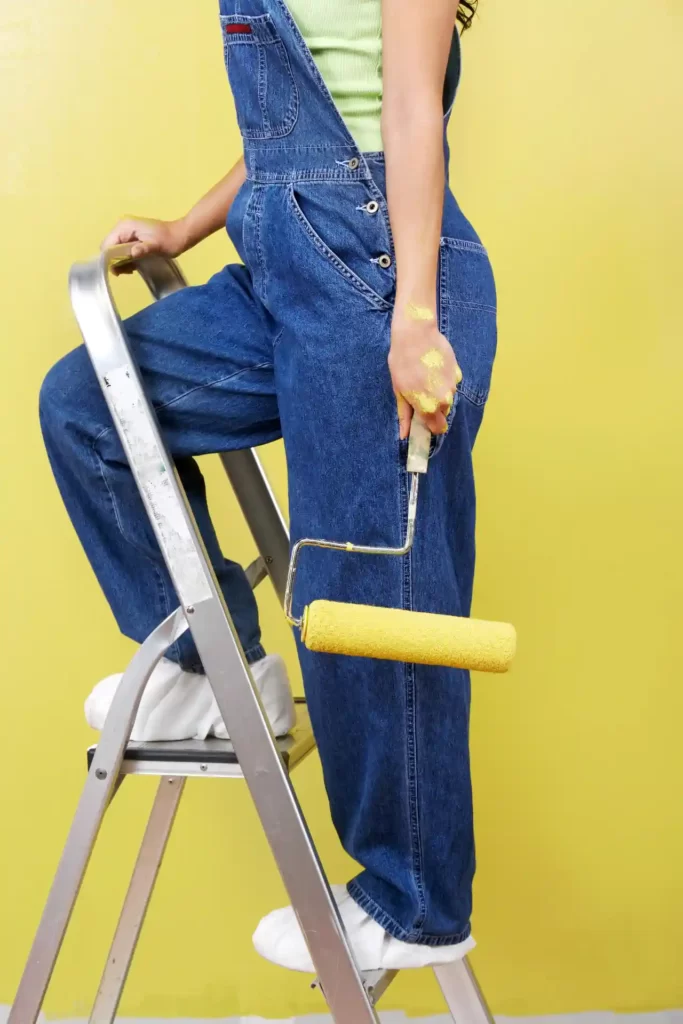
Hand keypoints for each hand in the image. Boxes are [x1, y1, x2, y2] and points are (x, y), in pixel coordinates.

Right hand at [100, 216, 188, 273]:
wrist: (181, 236)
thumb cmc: (169, 240)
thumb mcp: (156, 246)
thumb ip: (143, 249)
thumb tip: (132, 253)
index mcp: (125, 227)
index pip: (107, 244)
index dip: (108, 259)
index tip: (117, 271)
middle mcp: (122, 228)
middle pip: (109, 248)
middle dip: (114, 262)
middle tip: (127, 272)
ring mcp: (127, 233)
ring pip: (115, 251)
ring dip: (120, 262)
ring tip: (132, 270)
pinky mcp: (132, 239)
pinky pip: (122, 251)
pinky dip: (126, 260)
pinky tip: (134, 267)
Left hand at [388, 309, 461, 438]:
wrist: (416, 334)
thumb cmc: (402, 362)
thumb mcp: (399, 391)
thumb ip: (405, 414)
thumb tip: (404, 434)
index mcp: (429, 407)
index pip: (438, 428)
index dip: (431, 426)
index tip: (423, 420)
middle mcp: (445, 400)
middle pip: (443, 413)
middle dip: (434, 409)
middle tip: (420, 395)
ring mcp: (453, 385)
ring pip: (447, 398)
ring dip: (439, 394)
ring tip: (424, 378)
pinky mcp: (457, 372)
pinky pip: (452, 384)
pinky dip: (444, 381)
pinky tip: (433, 369)